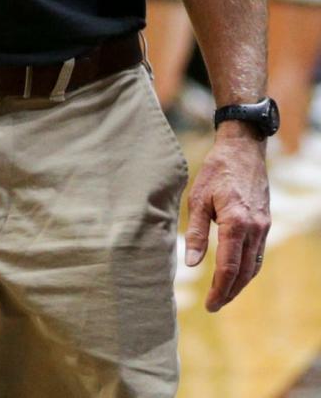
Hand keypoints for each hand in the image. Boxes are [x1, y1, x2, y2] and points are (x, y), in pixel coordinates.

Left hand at [184, 128, 270, 310]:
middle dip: (229, 292)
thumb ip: (195, 232)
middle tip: (214, 306)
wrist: (243, 150)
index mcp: (236, 222)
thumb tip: (190, 263)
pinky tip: (237, 273)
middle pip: (244, 272)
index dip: (219, 289)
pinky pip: (258, 253)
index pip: (229, 267)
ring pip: (254, 265)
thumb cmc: (216, 171)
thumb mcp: (198, 198)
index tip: (210, 305)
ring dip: (240, 284)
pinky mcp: (265, 222)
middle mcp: (254, 228)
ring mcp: (263, 226)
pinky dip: (248, 269)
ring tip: (223, 295)